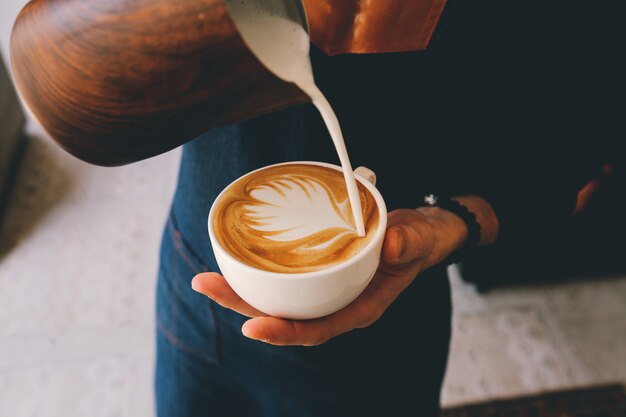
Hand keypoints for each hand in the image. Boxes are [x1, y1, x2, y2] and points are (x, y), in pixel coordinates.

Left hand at [192, 197, 497, 345]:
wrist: (414, 233)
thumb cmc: (414, 241)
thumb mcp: (417, 239)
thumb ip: (409, 243)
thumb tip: (393, 245)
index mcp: (358, 308)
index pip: (317, 329)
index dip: (284, 333)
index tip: (252, 328)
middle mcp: (334, 304)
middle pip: (284, 316)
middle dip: (243, 306)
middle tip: (206, 285)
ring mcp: (322, 289)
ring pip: (276, 299)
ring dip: (240, 291)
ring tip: (205, 278)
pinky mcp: (315, 271)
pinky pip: (281, 279)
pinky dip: (256, 273)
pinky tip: (233, 261)